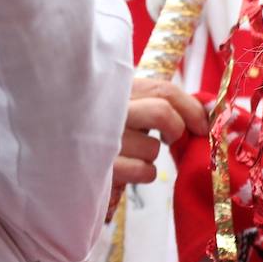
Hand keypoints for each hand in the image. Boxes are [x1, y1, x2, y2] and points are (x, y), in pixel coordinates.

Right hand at [106, 78, 208, 220]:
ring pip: (153, 148)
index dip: (191, 107)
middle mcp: (104, 108)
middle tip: (174, 140)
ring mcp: (100, 137)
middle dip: (178, 129)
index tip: (202, 124)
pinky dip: (141, 173)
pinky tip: (121, 169)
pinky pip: (145, 171)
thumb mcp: (118, 107)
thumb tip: (208, 108)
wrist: (54, 159)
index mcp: (111, 88)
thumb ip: (152, 102)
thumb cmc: (93, 129)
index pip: (162, 88)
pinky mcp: (102, 167)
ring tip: (127, 154)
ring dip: (149, 156)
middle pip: (162, 112)